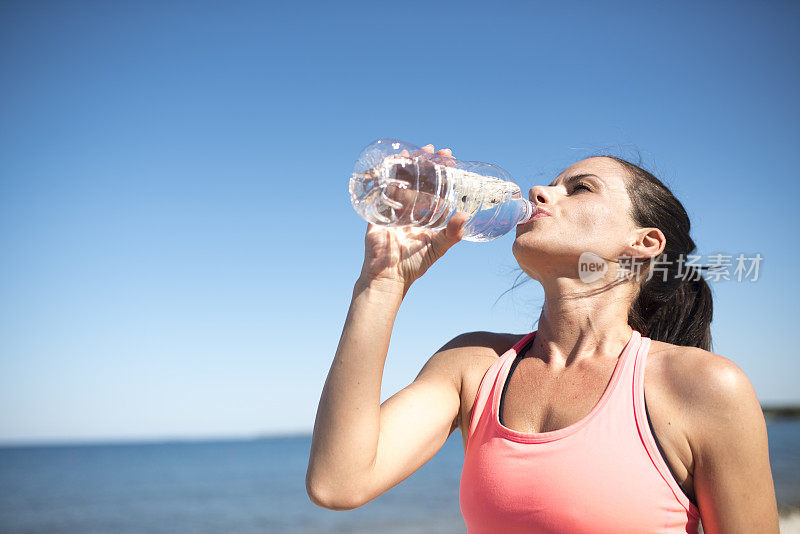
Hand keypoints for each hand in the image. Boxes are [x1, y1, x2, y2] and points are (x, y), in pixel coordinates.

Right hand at [359, 144, 468, 294]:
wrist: (389, 277)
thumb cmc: (413, 265)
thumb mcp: (438, 247)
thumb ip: (453, 234)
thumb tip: (466, 216)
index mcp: (423, 213)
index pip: (433, 185)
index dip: (440, 171)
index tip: (448, 158)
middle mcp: (408, 208)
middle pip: (416, 178)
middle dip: (424, 162)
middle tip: (435, 151)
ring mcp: (392, 208)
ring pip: (399, 180)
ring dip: (405, 164)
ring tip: (414, 151)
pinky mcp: (377, 212)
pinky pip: (379, 190)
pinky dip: (382, 176)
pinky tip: (389, 163)